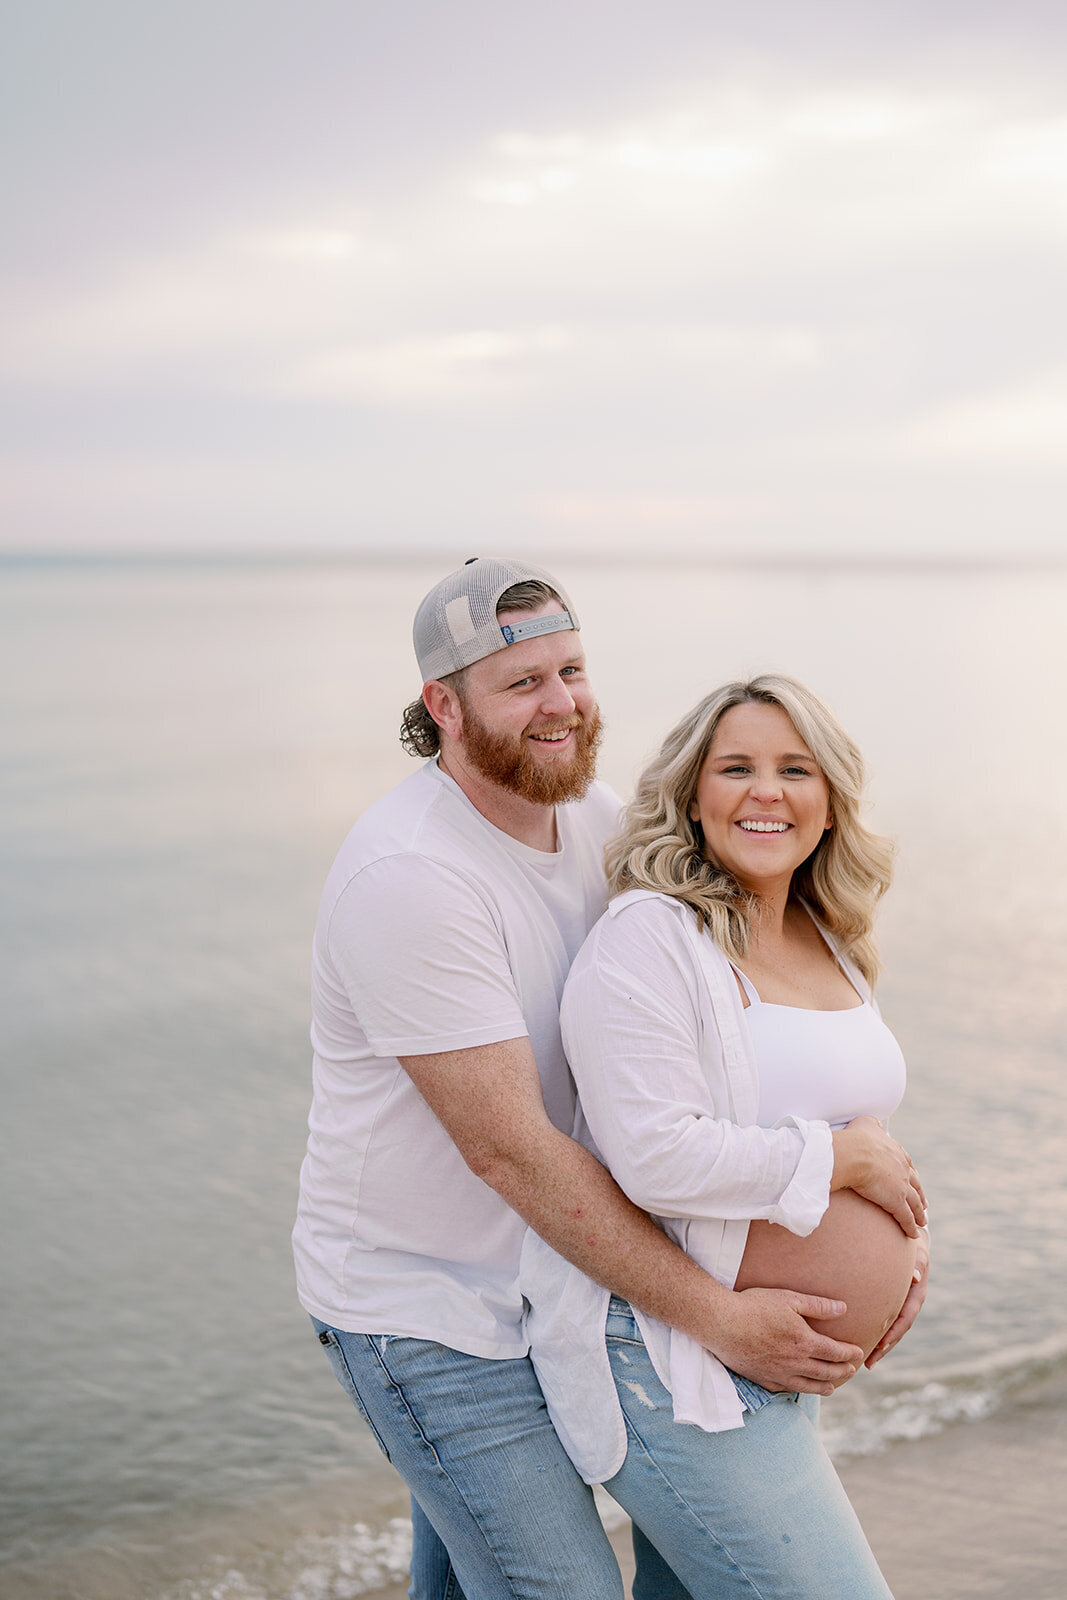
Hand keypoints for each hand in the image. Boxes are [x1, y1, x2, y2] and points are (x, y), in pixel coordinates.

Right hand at [708, 1285, 863, 1396]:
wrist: (721, 1323)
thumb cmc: (755, 1306)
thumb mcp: (789, 1298)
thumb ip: (818, 1306)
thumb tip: (843, 1308)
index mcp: (804, 1342)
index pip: (834, 1352)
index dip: (848, 1353)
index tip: (858, 1353)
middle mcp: (795, 1363)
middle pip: (825, 1371)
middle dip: (841, 1371)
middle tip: (851, 1371)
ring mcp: (778, 1374)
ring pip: (807, 1386)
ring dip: (823, 1387)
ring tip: (832, 1387)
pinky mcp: (762, 1379)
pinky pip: (786, 1390)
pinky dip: (798, 1391)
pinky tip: (800, 1389)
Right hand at [833, 1116, 926, 1237]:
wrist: (856, 1154)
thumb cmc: (857, 1139)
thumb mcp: (866, 1123)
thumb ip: (872, 1124)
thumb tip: (875, 1122)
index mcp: (897, 1153)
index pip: (908, 1166)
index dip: (912, 1175)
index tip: (914, 1181)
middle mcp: (904, 1170)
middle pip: (916, 1186)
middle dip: (920, 1195)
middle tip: (923, 1204)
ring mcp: (902, 1187)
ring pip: (915, 1204)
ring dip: (919, 1214)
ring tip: (922, 1221)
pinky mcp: (896, 1202)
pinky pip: (906, 1218)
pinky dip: (910, 1227)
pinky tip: (912, 1235)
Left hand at [865, 1229, 929, 1367]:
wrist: (912, 1241)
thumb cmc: (913, 1246)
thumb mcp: (917, 1253)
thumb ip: (917, 1264)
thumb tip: (915, 1277)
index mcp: (916, 1295)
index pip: (906, 1318)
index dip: (894, 1332)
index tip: (881, 1345)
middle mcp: (909, 1303)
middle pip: (898, 1330)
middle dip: (884, 1347)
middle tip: (870, 1363)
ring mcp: (902, 1304)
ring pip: (891, 1329)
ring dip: (880, 1345)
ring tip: (866, 1362)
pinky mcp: (893, 1302)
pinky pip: (885, 1320)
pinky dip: (877, 1332)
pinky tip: (864, 1342)